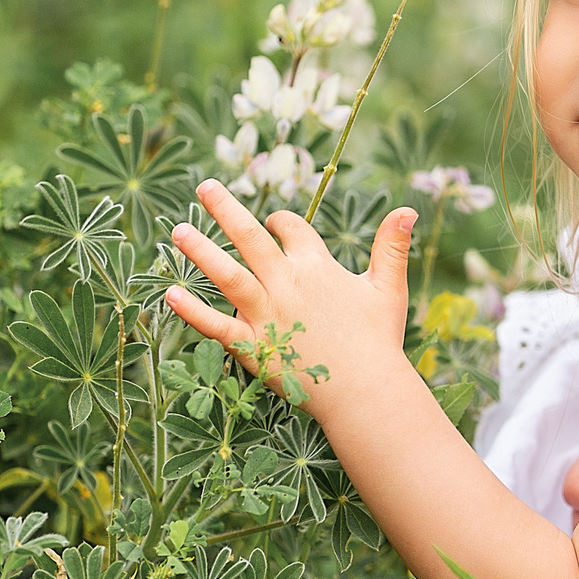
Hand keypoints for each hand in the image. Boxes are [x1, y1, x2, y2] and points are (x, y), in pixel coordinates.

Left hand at [163, 180, 419, 413]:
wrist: (365, 391)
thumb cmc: (379, 340)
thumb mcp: (388, 287)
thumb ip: (392, 246)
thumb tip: (408, 208)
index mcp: (316, 267)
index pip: (292, 229)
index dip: (282, 222)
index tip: (274, 222)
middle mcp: (287, 283)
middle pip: (251, 237)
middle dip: (225, 209)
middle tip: (204, 187)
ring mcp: (267, 314)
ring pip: (227, 275)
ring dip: (200, 251)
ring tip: (176, 230)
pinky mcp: (253, 346)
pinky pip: (216, 325)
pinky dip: (192, 311)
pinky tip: (170, 294)